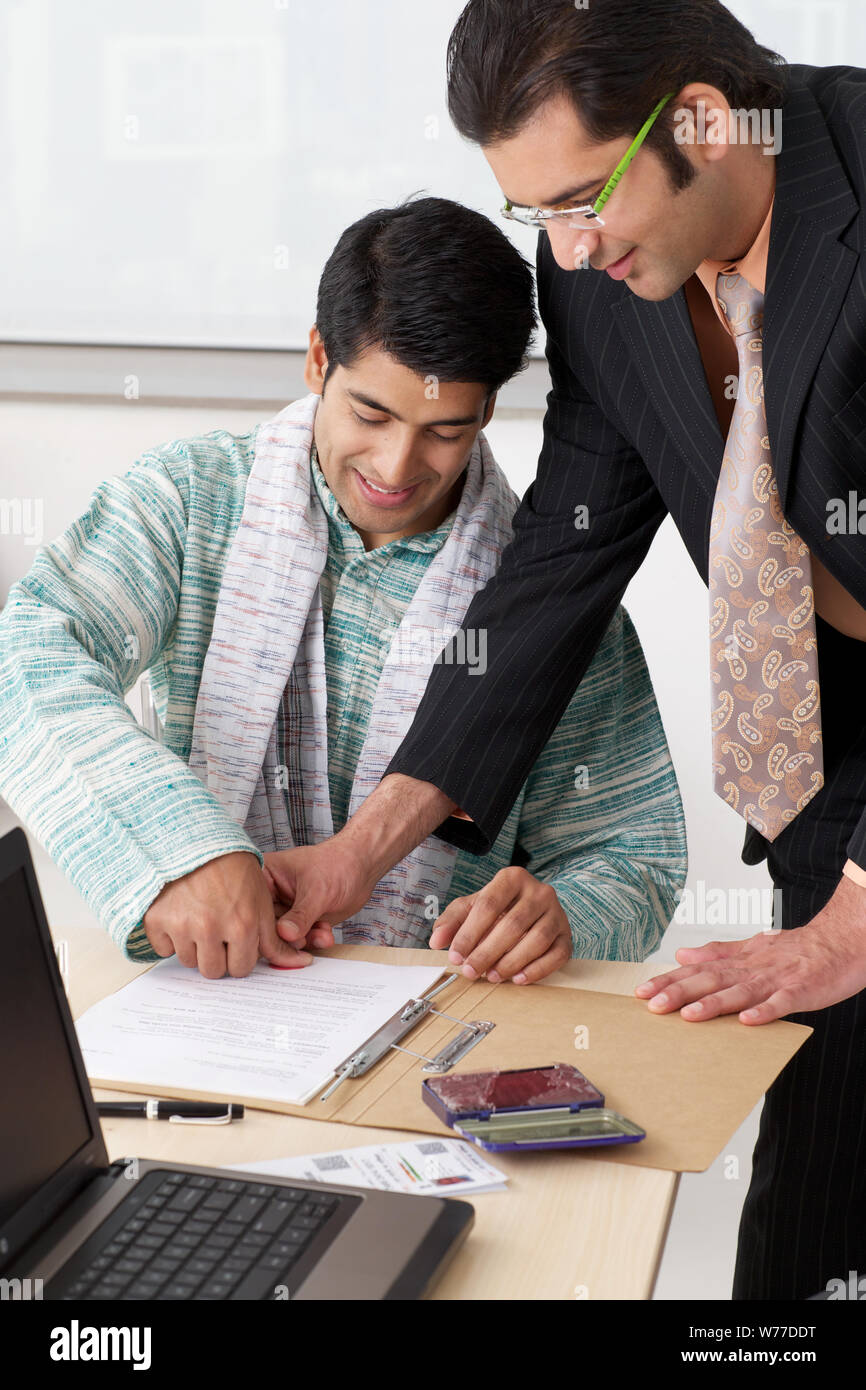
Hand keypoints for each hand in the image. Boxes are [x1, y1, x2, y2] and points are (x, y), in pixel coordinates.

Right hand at [143, 851, 312, 977]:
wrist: (197, 842)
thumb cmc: (233, 870)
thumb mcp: (262, 902)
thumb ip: (276, 938)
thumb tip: (303, 964)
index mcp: (241, 926)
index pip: (241, 968)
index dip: (241, 955)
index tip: (237, 940)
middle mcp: (210, 928)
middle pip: (213, 971)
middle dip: (218, 956)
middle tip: (218, 931)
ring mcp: (180, 925)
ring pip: (188, 962)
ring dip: (194, 947)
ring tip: (200, 919)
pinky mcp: (156, 921)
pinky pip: (163, 949)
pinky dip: (170, 938)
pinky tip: (181, 915)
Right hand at [263, 841, 377, 944]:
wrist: (362, 868)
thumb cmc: (339, 863)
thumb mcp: (317, 889)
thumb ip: (301, 914)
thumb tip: (285, 934)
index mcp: (264, 875)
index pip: (254, 906)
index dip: (264, 925)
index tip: (281, 937)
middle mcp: (270, 894)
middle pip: (264, 927)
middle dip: (288, 938)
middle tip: (303, 939)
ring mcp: (284, 909)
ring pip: (282, 938)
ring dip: (304, 940)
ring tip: (322, 931)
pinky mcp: (299, 921)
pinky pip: (298, 940)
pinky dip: (313, 940)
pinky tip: (326, 932)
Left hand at [428, 866, 571, 983]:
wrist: (533, 906)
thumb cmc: (499, 908)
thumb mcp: (472, 907)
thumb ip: (452, 920)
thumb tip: (436, 940)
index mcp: (513, 878)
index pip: (489, 905)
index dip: (469, 933)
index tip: (455, 956)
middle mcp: (539, 891)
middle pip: (513, 924)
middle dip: (487, 952)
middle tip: (470, 971)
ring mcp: (557, 913)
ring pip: (537, 940)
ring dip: (511, 962)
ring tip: (492, 976)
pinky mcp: (567, 934)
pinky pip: (557, 955)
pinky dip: (537, 970)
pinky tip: (517, 979)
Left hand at [634, 874, 865, 1023]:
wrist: (842, 940)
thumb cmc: (798, 949)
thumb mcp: (753, 947)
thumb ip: (719, 952)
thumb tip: (682, 954)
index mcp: (741, 959)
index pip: (698, 969)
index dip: (669, 980)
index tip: (641, 992)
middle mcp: (753, 967)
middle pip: (712, 979)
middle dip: (680, 992)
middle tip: (652, 1005)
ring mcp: (778, 979)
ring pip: (741, 991)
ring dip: (714, 1003)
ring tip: (688, 1015)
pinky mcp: (802, 990)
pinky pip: (783, 1002)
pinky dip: (766, 1010)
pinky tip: (749, 1021)